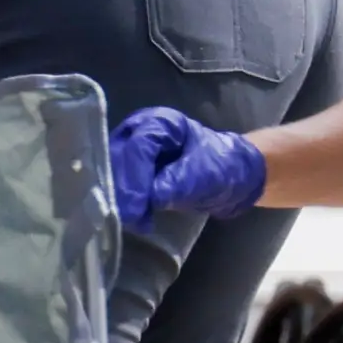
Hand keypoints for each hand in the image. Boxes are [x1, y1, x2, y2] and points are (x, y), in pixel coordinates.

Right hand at [110, 108, 266, 220]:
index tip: (134, 208)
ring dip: (120, 196)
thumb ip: (175, 184)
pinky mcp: (130, 167)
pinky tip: (135, 219)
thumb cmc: (219, 167)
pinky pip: (118, 182)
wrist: (229, 175)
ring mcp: (132, 147)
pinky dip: (124, 200)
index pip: (138, 146)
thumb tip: (149, 200)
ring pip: (113, 170)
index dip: (133, 177)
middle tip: (128, 217)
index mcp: (162, 122)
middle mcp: (140, 129)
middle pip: (119, 156)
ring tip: (133, 220)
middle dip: (122, 188)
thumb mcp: (202, 176)